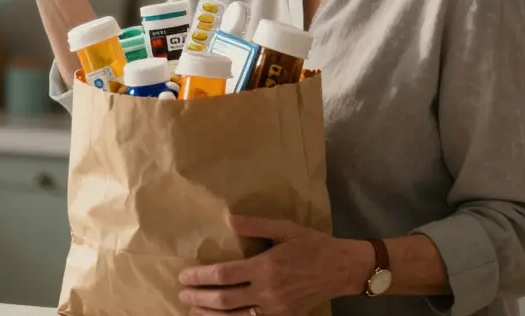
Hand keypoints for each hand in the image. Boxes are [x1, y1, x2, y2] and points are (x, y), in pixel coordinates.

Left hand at [177, 216, 370, 314]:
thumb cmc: (313, 245)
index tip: (183, 275)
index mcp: (266, 267)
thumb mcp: (285, 228)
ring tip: (192, 309)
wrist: (342, 269)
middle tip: (181, 293)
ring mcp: (275, 309)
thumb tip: (228, 219)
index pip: (224, 275)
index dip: (200, 276)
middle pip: (224, 299)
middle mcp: (268, 291)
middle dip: (198, 297)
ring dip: (209, 314)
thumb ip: (255, 225)